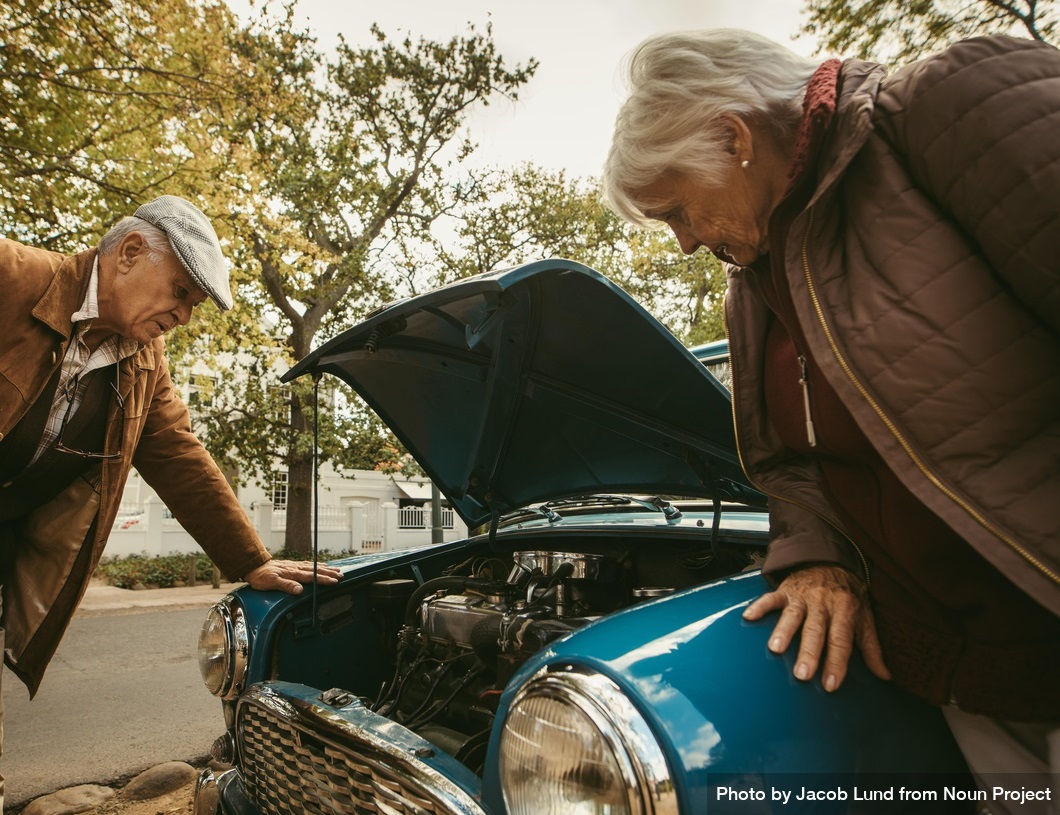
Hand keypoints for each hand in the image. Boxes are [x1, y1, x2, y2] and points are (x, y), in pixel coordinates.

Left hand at [243, 559, 342, 594]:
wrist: (254, 566)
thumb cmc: (261, 577)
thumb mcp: (271, 583)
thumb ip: (286, 586)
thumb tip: (299, 590)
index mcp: (292, 573)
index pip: (312, 577)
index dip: (324, 579)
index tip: (335, 581)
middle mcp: (295, 568)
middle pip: (316, 570)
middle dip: (329, 573)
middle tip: (341, 575)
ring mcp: (294, 566)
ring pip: (313, 567)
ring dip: (325, 569)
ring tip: (336, 570)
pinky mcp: (292, 565)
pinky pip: (308, 565)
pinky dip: (316, 565)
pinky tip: (320, 566)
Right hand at [742, 564, 889, 691]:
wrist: (832, 561)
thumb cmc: (849, 596)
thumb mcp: (865, 618)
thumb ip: (872, 648)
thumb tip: (885, 676)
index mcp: (846, 610)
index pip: (841, 640)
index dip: (837, 663)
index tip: (831, 685)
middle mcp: (824, 603)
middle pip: (816, 630)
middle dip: (809, 652)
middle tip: (802, 674)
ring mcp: (803, 596)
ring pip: (792, 615)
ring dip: (783, 631)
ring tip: (775, 649)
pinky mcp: (786, 590)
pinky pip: (771, 597)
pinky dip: (760, 606)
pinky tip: (749, 617)